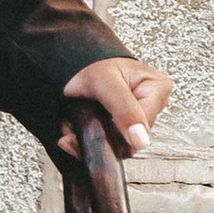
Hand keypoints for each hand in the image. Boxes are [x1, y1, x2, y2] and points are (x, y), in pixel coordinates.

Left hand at [53, 55, 173, 212]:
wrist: (56, 61)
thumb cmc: (84, 65)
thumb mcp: (105, 82)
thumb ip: (124, 110)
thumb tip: (142, 143)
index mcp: (157, 90)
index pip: (141, 130)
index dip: (115, 133)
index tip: (88, 124)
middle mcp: (147, 108)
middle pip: (126, 144)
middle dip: (94, 139)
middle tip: (70, 126)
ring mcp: (128, 124)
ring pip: (110, 150)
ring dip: (81, 141)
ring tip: (68, 123)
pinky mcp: (110, 135)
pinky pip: (98, 152)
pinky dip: (77, 143)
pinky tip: (67, 132)